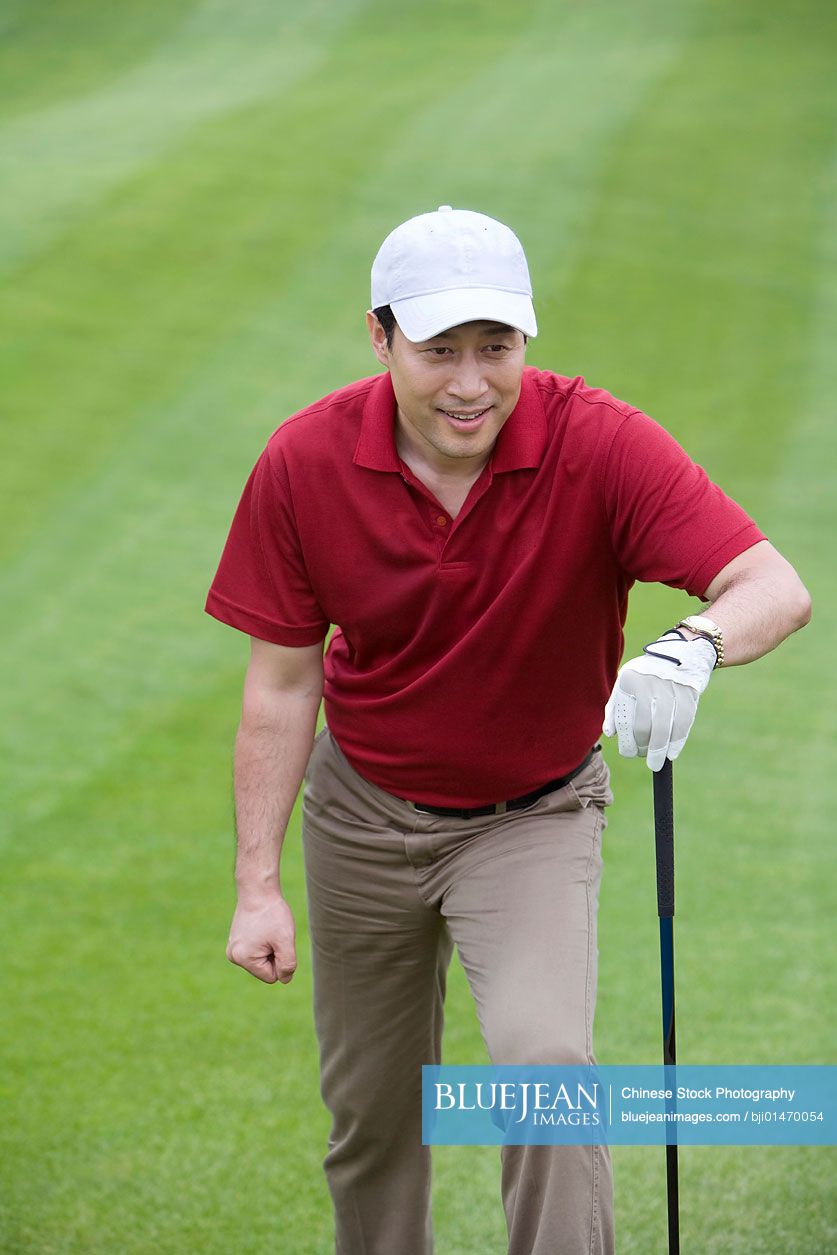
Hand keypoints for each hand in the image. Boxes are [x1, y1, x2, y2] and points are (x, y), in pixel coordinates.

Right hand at [227, 894, 296, 983]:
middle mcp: (233, 956)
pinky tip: (262, 927)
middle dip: (274, 954)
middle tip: (273, 933)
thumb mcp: (285, 940)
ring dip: (269, 948)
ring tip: (267, 929)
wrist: (258, 890)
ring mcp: (233, 948)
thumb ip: (287, 964)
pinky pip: (256, 950)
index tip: (277, 940)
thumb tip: (285, 980)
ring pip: (261, 960)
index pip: (272, 976)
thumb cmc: (272, 914)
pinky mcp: (236, 940)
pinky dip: (263, 942)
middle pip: (265, 969)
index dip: (281, 960)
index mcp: (243, 959)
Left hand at [602, 632, 715, 770]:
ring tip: (657, 761)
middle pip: (646, 726)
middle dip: (644, 749)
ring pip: (665, 727)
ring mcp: (671, 688)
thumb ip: (615, 708)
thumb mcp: (626, 683)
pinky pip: (683, 722)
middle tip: (645, 759)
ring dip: (661, 749)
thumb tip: (610, 733)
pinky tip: (672, 752)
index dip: (627, 742)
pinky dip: (678, 741)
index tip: (629, 753)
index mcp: (630, 682)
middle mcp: (650, 684)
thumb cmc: (647, 674)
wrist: (681, 653)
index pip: (626, 720)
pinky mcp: (689, 693)